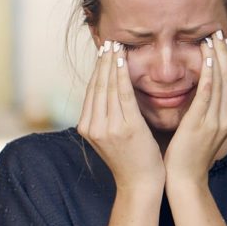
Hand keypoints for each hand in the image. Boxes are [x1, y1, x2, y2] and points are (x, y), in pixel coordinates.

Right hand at [77, 40, 165, 189]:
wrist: (140, 184)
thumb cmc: (131, 159)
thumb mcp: (111, 136)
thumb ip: (107, 116)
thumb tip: (111, 92)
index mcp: (86, 127)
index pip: (91, 91)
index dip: (97, 69)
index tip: (103, 51)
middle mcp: (93, 126)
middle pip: (97, 86)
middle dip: (103, 61)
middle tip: (108, 41)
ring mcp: (108, 127)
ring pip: (108, 87)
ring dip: (112, 63)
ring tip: (115, 46)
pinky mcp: (126, 128)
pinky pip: (123, 95)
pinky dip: (122, 76)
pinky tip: (123, 61)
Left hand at [163, 30, 226, 183]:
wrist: (184, 180)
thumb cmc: (188, 155)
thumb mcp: (203, 130)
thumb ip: (206, 111)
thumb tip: (203, 94)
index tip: (223, 42)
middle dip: (226, 53)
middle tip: (219, 32)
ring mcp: (216, 120)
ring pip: (222, 81)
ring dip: (219, 57)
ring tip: (213, 37)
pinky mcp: (201, 123)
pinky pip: (208, 93)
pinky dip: (210, 73)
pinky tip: (207, 58)